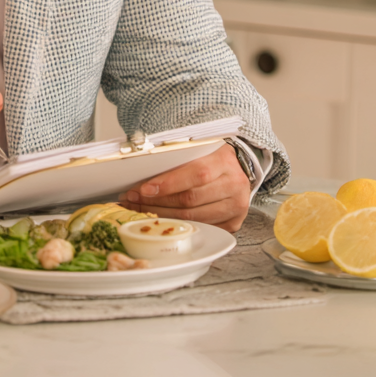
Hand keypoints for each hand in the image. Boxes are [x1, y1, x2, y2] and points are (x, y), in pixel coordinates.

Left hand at [118, 144, 249, 232]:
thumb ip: (178, 158)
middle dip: (157, 201)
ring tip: (140, 209)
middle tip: (132, 199)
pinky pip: (200, 227)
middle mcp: (234, 185)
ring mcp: (236, 207)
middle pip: (190, 199)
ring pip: (193, 217)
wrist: (242, 167)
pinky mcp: (233, 223)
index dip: (168, 183)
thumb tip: (143, 169)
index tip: (143, 189)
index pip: (195, 174)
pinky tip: (160, 218)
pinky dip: (177, 224)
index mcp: (225, 162)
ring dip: (162, 214)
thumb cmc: (214, 156)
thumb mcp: (200, 149)